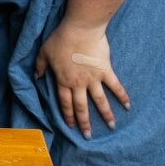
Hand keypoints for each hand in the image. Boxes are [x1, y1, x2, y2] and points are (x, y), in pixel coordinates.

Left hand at [35, 20, 130, 139]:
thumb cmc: (60, 40)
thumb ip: (39, 67)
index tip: (71, 126)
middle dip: (84, 122)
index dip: (67, 115)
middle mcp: (78, 83)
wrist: (80, 30)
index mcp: (63, 80)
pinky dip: (122, 96)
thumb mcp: (43, 53)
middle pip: (81, 107)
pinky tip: (128, 106)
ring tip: (111, 126)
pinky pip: (115, 86)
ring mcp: (93, 78)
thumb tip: (36, 77)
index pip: (65, 103)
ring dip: (106, 114)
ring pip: (99, 101)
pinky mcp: (105, 71)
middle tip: (88, 136)